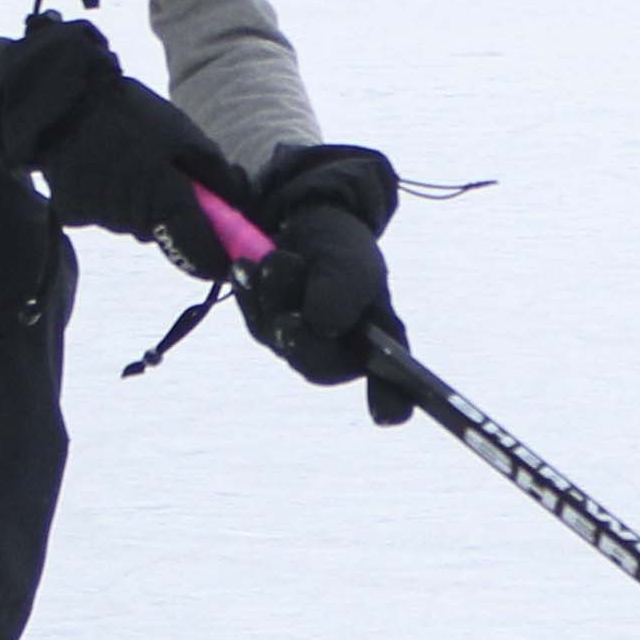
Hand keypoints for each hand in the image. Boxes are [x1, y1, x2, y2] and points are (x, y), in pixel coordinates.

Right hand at [0, 15, 251, 278]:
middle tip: (175, 180)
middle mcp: (131, 219)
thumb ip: (216, 175)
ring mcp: (99, 219)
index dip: (216, 260)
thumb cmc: (129, 112)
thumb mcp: (184, 133)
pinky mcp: (74, 215)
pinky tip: (106, 167)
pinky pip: (107, 215)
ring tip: (134, 162)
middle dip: (176, 218)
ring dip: (144, 206)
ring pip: (136, 224)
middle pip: (165, 236)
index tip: (227, 259)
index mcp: (165, 198)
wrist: (60, 99)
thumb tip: (237, 204)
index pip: (200, 252)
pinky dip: (114, 200)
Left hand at [236, 144, 411, 424]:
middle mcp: (341, 353)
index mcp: (379, 340)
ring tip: (280, 256)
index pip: (391, 380)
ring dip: (274, 290)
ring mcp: (301, 345)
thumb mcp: (349, 258)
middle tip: (287, 283)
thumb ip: (341, 287)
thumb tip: (321, 324)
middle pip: (316, 363)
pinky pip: (253, 318)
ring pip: (279, 335)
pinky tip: (247, 266)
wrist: (306, 223)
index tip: (386, 416)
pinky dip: (250, 290)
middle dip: (300, 324)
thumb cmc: (342, 249)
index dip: (391, 399)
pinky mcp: (268, 331)